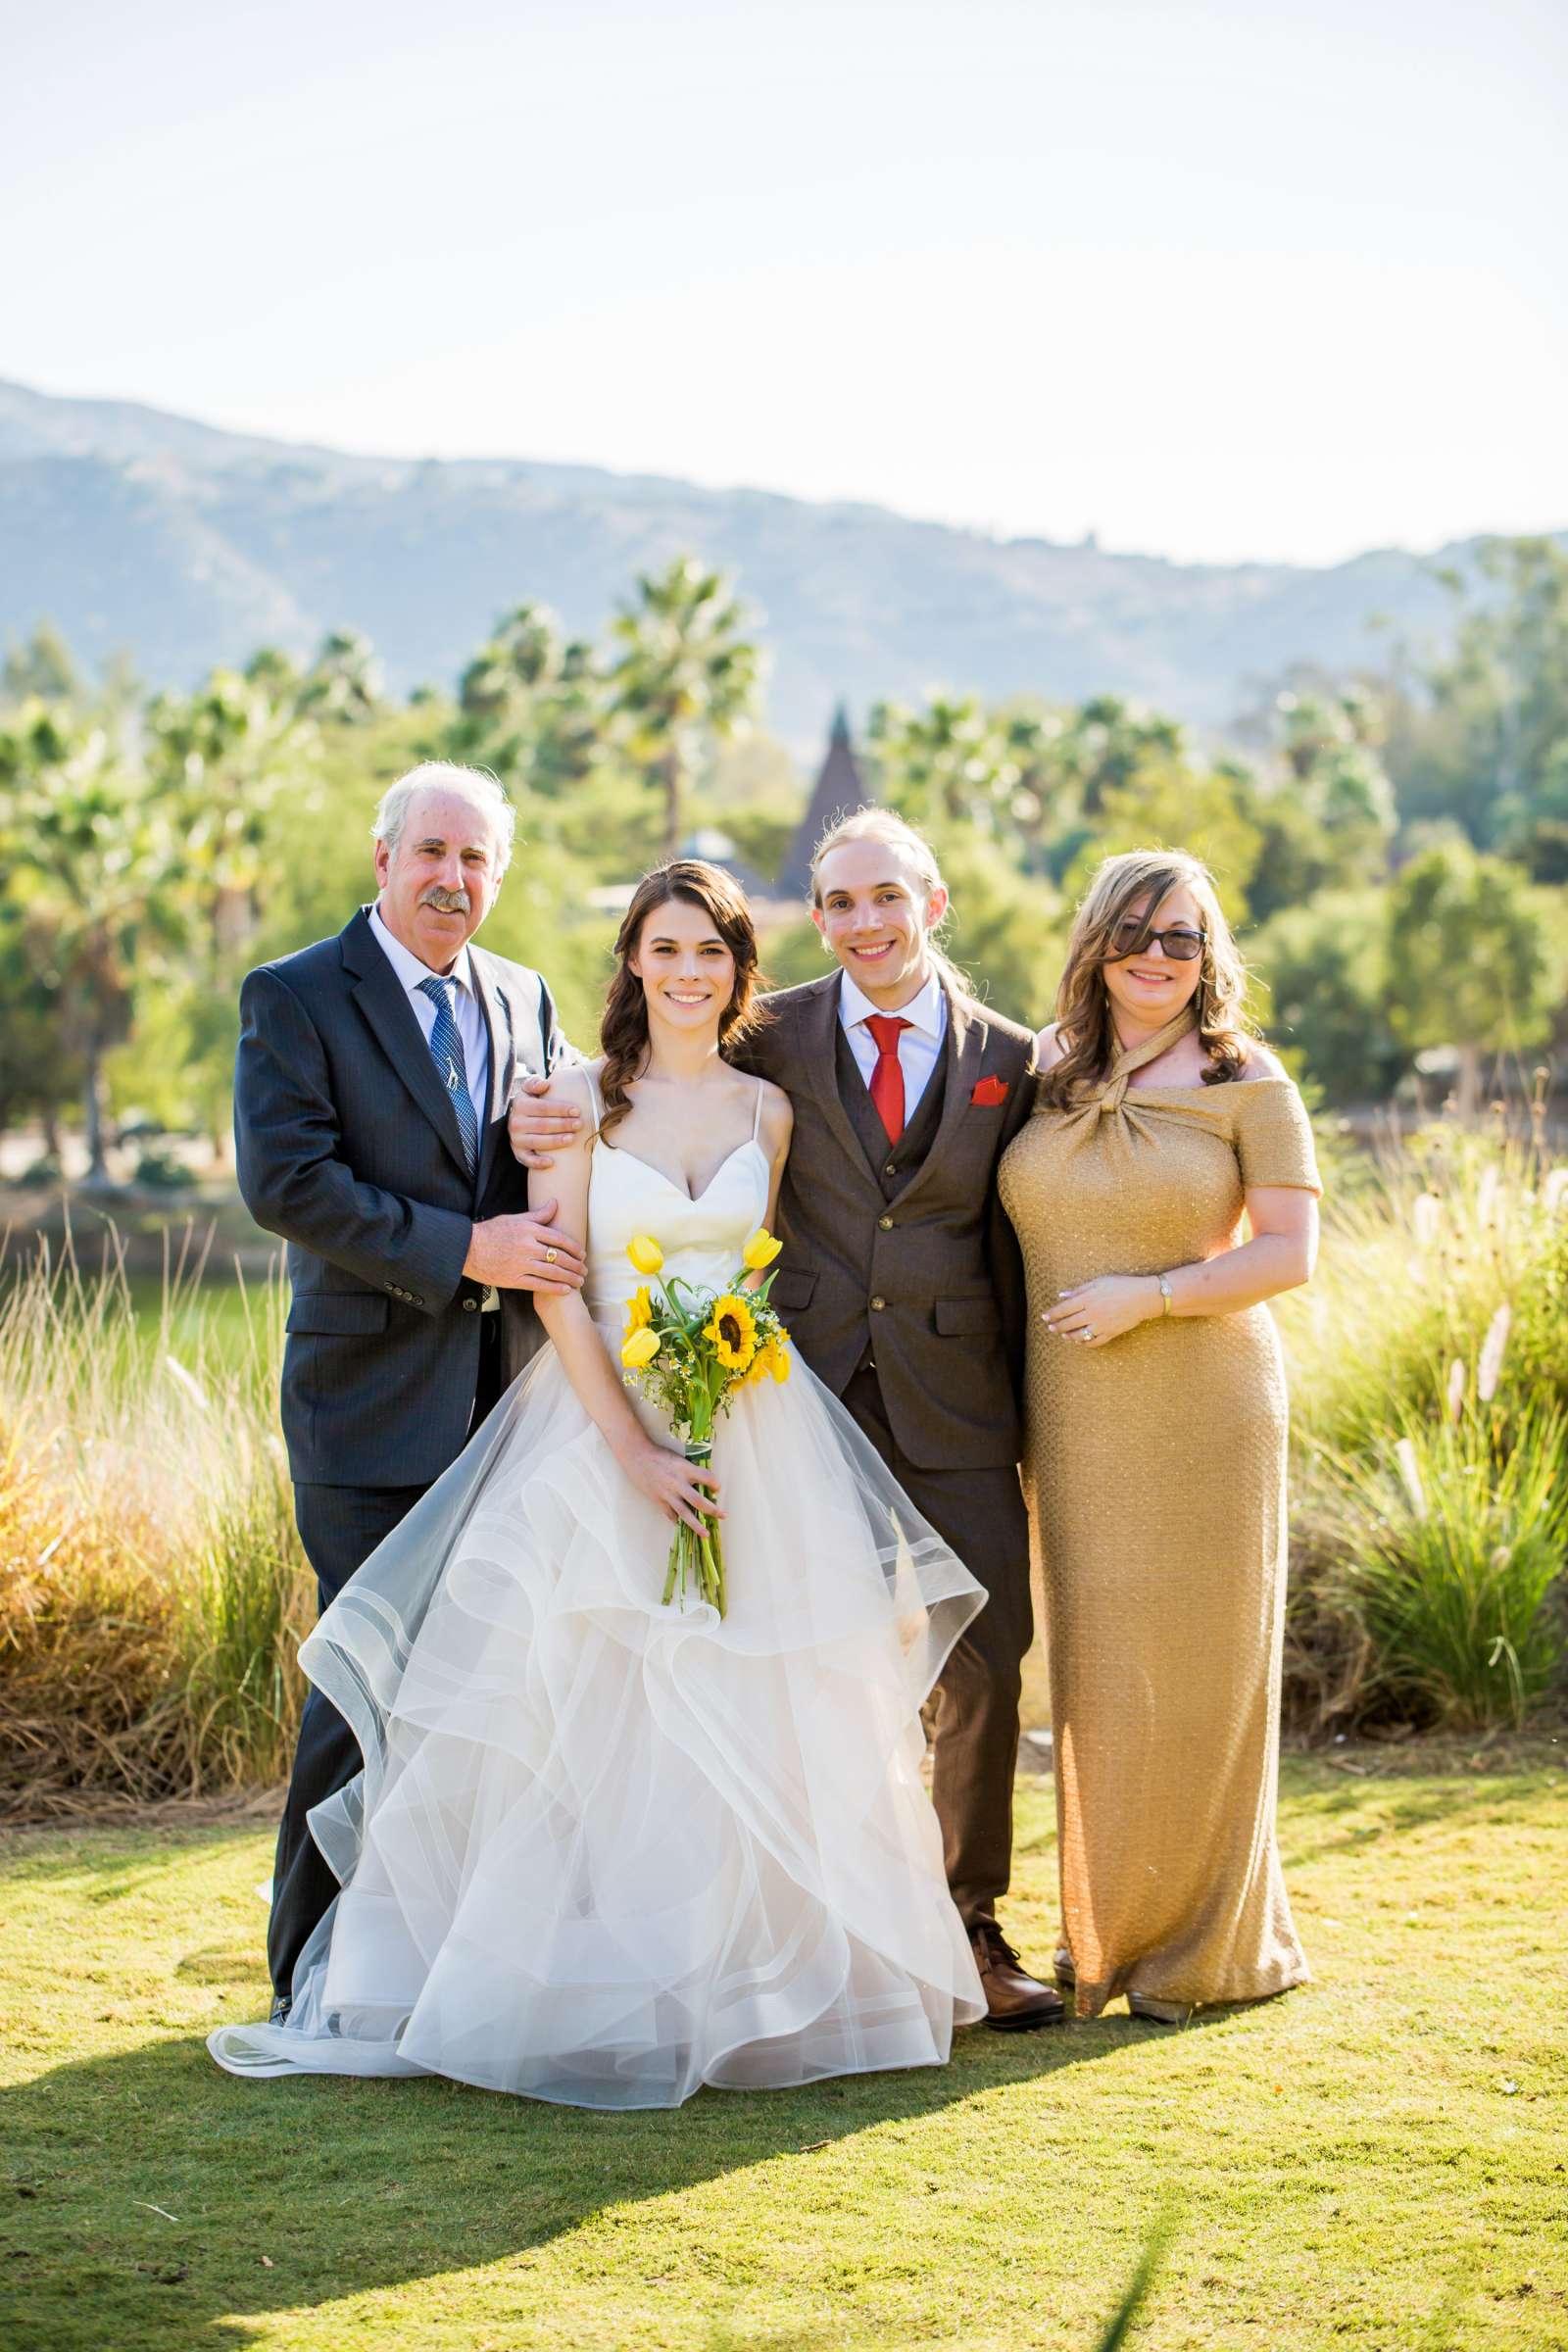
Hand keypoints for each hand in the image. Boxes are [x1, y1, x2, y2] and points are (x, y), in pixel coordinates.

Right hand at [462, 1203, 585, 1293]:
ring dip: (570, 1278)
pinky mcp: (514, 1279)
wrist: (467, 1248)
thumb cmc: (491, 1231)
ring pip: (553, 1272)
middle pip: (560, 1257)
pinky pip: (539, 1285)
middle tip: (584, 1270)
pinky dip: (555, 1288)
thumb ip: (538, 1215)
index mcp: (530, 1230)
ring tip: (579, 1281)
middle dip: (576, 1265)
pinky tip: (566, 1290)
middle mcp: (528, 1247)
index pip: (560, 1239)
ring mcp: (521, 1264)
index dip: (575, 1248)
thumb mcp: (515, 1218)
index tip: (583, 1254)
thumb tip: (555, 1203)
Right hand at [508, 1073, 583, 1168]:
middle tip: (580, 1124)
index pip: (542, 1107)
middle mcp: (515, 1123)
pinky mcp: (518, 1152)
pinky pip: (526, 1159)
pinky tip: (551, 1163)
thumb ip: (534, 1083)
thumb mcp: (529, 1089)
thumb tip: (544, 1085)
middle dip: (563, 1124)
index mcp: (519, 1105)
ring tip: (572, 1139)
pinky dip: (537, 1163)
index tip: (577, 1111)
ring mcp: (516, 1139)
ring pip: (537, 1142)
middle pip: (542, 1125)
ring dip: (555, 1141)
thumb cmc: (532, 1102)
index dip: (560, 1109)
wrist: (519, 1118)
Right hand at [621, 1440, 723, 1535]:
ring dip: (697, 1525)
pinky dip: (677, 1521)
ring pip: (685, 1513)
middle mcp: (678, 1482)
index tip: (717, 1489)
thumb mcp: (678, 1458)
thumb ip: (690, 1470)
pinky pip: (670, 1514)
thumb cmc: (659, 1454)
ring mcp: (667, 1493)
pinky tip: (683, 1526)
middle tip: (723, 1516)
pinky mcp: (658, 1500)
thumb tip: (702, 1482)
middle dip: (712, 1510)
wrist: (637, 1456)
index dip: (715, 1484)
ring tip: (706, 1534)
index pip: (707, 1477)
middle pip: (698, 1501)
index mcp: (685, 1468)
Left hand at [1042, 1274, 1160, 1349]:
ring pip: (1080, 1335)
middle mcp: (1093, 1313)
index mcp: (1088, 1299)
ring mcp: (1102, 1325)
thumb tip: (1062, 1296)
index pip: (1064, 1309)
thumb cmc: (1121, 1285)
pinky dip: (1085, 1343)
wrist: (1143, 1297)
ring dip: (1069, 1336)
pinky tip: (1080, 1341)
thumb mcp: (1099, 1282)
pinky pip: (1094, 1342)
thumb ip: (1080, 1290)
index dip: (1053, 1314)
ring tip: (1063, 1335)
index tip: (1045, 1317)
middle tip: (1050, 1328)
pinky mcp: (1111, 1333)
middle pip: (1069, 1323)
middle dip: (1057, 1326)